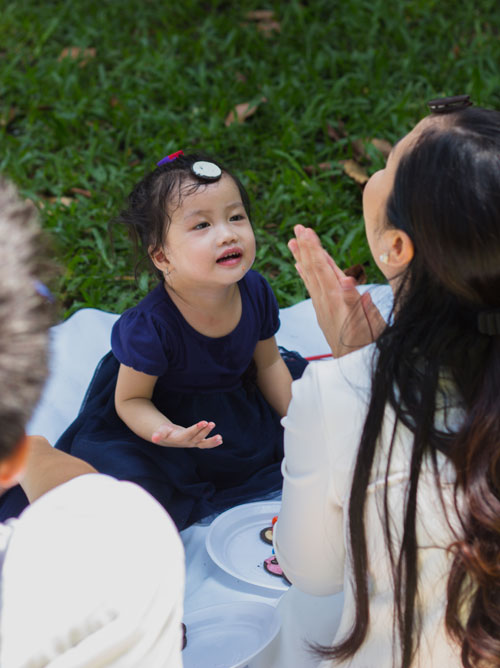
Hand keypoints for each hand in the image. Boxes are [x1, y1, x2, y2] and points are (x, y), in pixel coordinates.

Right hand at [151, 421, 222, 448]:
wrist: (168, 439)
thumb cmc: (165, 432)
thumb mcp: (161, 431)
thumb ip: (158, 434)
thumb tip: (154, 438)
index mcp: (179, 439)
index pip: (189, 434)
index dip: (196, 429)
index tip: (203, 422)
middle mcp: (187, 443)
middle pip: (197, 438)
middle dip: (205, 431)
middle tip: (211, 423)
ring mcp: (193, 444)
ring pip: (203, 443)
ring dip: (212, 440)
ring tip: (220, 437)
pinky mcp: (197, 443)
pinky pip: (206, 444)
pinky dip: (213, 443)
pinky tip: (220, 439)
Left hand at [288, 225, 385, 356]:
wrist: (354, 364)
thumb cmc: (368, 343)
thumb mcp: (371, 323)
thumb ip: (358, 302)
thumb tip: (350, 281)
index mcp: (339, 298)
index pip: (324, 268)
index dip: (315, 249)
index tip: (307, 233)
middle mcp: (328, 299)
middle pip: (314, 268)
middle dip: (306, 247)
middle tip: (297, 228)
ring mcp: (323, 305)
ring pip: (311, 276)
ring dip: (302, 257)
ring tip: (292, 241)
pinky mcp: (323, 310)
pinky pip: (312, 287)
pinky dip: (305, 274)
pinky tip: (299, 264)